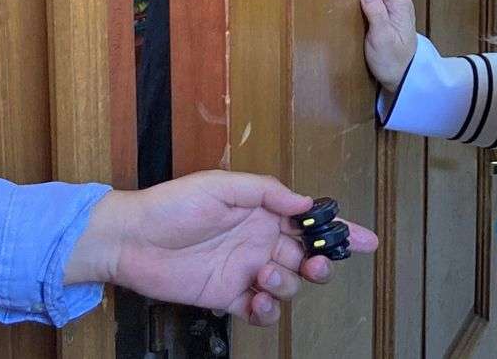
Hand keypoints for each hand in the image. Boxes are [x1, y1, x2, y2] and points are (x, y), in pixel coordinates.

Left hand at [64, 171, 377, 325]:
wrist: (130, 238)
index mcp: (264, 214)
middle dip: (321, 263)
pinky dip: (267, 311)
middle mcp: (260, 242)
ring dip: (288, 284)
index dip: (341, 231)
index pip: (310, 222)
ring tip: (266, 276)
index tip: (366, 240)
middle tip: (318, 264)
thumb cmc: (172, 204)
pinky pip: (260, 311)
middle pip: (307, 257)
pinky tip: (257, 301)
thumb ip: (267, 192)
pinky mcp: (227, 297)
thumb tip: (303, 202)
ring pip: (288, 285)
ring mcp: (245, 271)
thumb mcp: (222, 185)